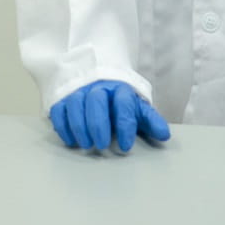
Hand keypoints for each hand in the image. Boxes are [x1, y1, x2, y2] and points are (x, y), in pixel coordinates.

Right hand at [49, 80, 169, 152]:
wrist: (97, 78)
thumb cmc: (119, 100)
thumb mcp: (136, 107)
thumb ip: (149, 120)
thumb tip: (164, 134)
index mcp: (120, 89)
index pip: (123, 104)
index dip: (125, 124)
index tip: (126, 145)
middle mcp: (98, 88)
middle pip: (96, 101)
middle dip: (98, 124)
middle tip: (101, 144)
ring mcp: (78, 91)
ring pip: (75, 104)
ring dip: (80, 126)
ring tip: (86, 144)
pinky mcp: (62, 98)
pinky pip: (59, 109)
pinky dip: (63, 125)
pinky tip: (70, 140)